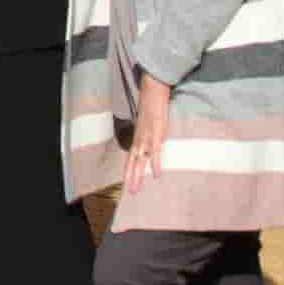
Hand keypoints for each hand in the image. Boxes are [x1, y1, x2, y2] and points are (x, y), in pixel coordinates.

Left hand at [123, 72, 171, 194]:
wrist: (153, 91)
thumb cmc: (152, 106)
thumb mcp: (147, 122)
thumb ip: (147, 132)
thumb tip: (150, 140)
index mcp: (137, 137)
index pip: (130, 157)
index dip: (128, 170)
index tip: (126, 182)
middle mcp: (139, 139)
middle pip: (132, 162)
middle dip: (131, 178)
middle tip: (130, 193)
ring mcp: (147, 137)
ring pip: (140, 161)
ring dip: (138, 176)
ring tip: (137, 190)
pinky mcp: (157, 134)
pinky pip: (155, 153)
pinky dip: (155, 164)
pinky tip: (157, 175)